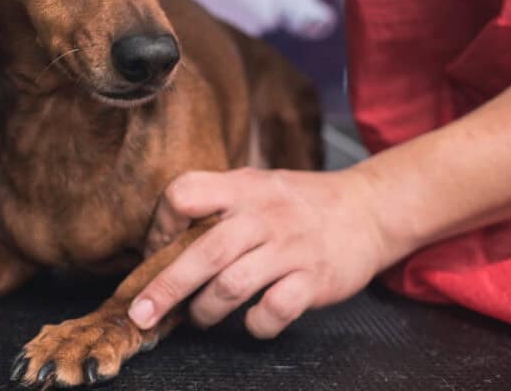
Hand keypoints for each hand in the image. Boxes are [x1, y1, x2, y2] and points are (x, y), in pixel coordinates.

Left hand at [129, 168, 389, 338]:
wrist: (368, 208)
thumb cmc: (299, 202)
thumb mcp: (257, 185)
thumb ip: (217, 203)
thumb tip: (165, 240)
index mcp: (243, 187)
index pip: (186, 193)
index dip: (162, 223)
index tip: (156, 249)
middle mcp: (264, 215)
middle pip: (204, 251)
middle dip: (166, 287)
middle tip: (141, 314)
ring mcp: (291, 247)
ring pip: (233, 285)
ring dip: (206, 310)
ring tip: (200, 317)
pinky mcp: (315, 278)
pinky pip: (275, 309)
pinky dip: (255, 324)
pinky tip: (251, 321)